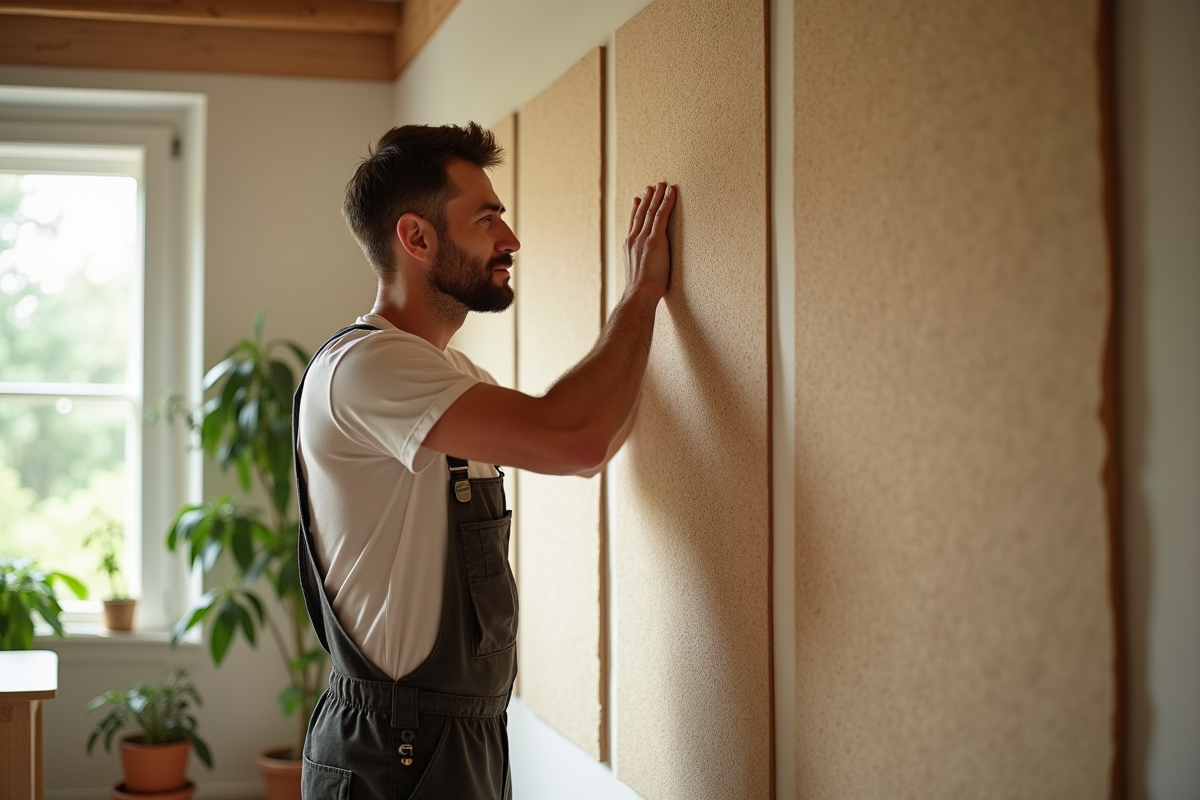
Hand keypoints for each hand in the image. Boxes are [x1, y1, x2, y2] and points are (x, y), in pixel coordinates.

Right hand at [623, 182, 675, 300]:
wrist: (640, 293)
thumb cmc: (641, 290)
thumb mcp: (636, 273)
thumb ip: (639, 263)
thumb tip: (645, 266)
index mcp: (629, 246)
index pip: (633, 223)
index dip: (636, 210)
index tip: (638, 199)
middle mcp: (634, 239)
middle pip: (641, 214)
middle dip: (647, 199)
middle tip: (651, 187)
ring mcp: (643, 238)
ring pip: (651, 211)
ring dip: (657, 196)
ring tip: (661, 185)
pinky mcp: (655, 240)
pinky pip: (661, 215)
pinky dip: (666, 202)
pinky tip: (671, 193)